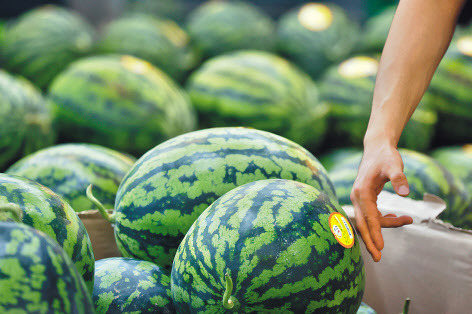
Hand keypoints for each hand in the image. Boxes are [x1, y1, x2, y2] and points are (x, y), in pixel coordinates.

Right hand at [351, 142, 412, 261]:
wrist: (376, 149)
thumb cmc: (385, 156)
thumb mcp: (394, 165)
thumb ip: (399, 178)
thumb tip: (405, 193)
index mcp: (362, 192)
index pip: (369, 217)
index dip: (375, 232)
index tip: (380, 247)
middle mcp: (357, 197)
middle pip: (362, 224)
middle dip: (370, 241)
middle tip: (378, 258)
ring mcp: (359, 199)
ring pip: (369, 220)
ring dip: (385, 226)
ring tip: (407, 220)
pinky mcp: (364, 199)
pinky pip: (372, 215)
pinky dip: (384, 219)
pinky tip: (399, 217)